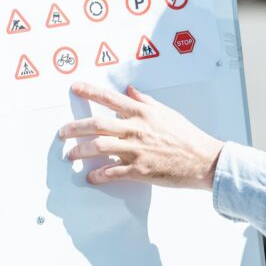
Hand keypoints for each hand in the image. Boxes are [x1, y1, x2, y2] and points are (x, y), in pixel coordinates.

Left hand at [60, 83, 224, 189]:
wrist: (203, 159)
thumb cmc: (186, 136)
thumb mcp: (166, 112)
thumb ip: (145, 101)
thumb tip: (130, 91)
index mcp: (143, 113)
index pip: (110, 98)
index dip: (90, 92)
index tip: (75, 88)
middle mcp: (136, 129)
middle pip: (97, 125)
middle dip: (75, 127)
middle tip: (62, 131)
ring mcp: (137, 150)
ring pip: (100, 147)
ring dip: (81, 151)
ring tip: (71, 154)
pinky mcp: (140, 170)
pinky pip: (113, 172)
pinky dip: (99, 175)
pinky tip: (91, 176)